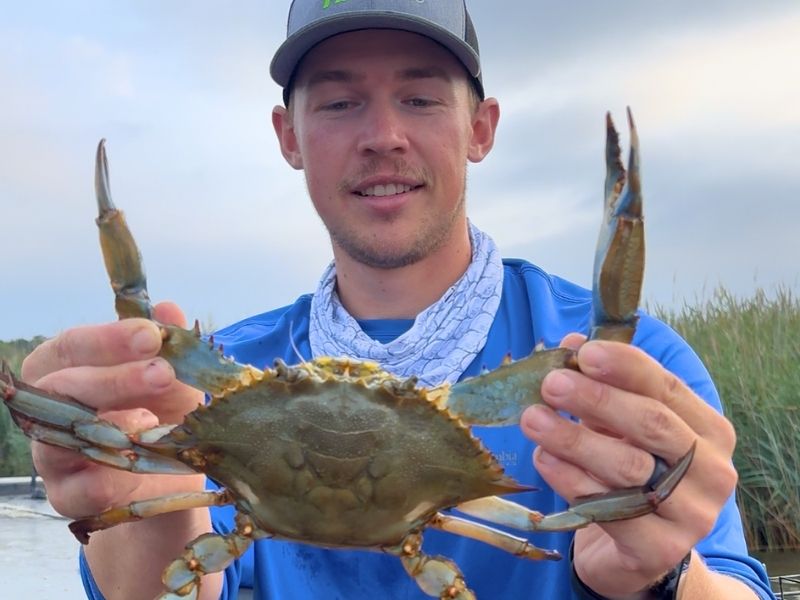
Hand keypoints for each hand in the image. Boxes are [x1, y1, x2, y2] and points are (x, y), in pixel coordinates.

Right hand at [22, 302, 206, 520]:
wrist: (172, 476)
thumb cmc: (164, 412)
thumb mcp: (176, 379)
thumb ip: (170, 346)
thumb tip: (169, 309)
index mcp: (67, 369)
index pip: (72, 346)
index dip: (108, 339)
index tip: (151, 335)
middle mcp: (49, 409)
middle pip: (60, 388)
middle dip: (115, 379)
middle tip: (163, 373)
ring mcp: (53, 455)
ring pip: (57, 438)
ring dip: (107, 427)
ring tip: (150, 422)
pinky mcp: (68, 497)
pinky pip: (74, 490)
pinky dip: (104, 478)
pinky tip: (134, 466)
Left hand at [520, 334, 737, 597]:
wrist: (636, 551)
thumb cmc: (628, 475)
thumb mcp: (617, 426)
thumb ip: (600, 385)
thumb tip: (570, 342)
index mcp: (708, 430)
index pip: (667, 388)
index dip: (624, 366)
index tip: (583, 353)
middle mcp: (711, 471)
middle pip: (652, 424)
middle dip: (597, 399)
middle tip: (550, 384)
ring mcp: (691, 514)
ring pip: (628, 467)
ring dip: (574, 438)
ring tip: (532, 419)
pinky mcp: (660, 550)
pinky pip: (609, 509)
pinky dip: (570, 480)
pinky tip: (543, 459)